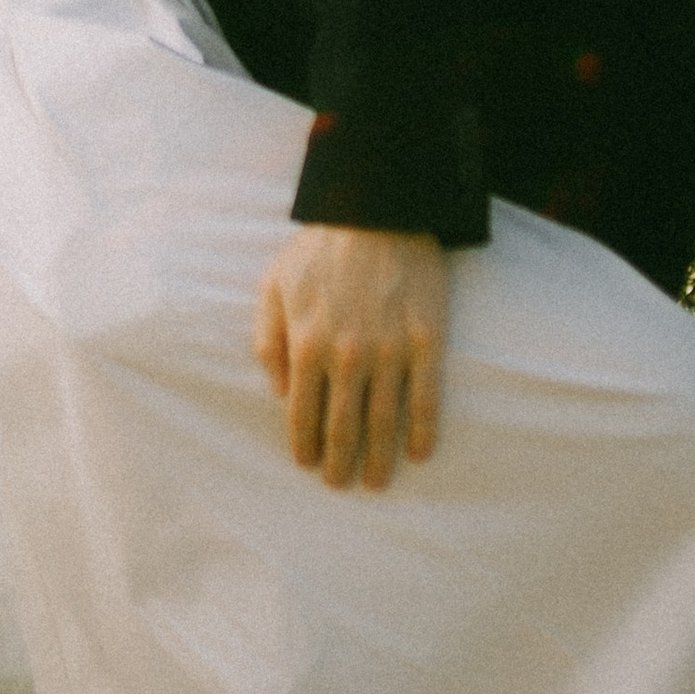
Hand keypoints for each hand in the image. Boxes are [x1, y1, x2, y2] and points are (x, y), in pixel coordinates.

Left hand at [254, 225, 448, 487]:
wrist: (377, 209)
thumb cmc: (319, 248)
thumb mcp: (273, 286)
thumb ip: (268, 341)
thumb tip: (280, 392)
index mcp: (306, 343)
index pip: (301, 413)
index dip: (303, 445)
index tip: (307, 465)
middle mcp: (347, 356)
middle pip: (342, 427)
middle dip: (340, 463)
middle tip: (341, 485)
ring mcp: (389, 351)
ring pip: (384, 422)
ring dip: (380, 459)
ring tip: (377, 483)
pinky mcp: (426, 341)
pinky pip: (426, 399)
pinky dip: (422, 432)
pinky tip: (418, 453)